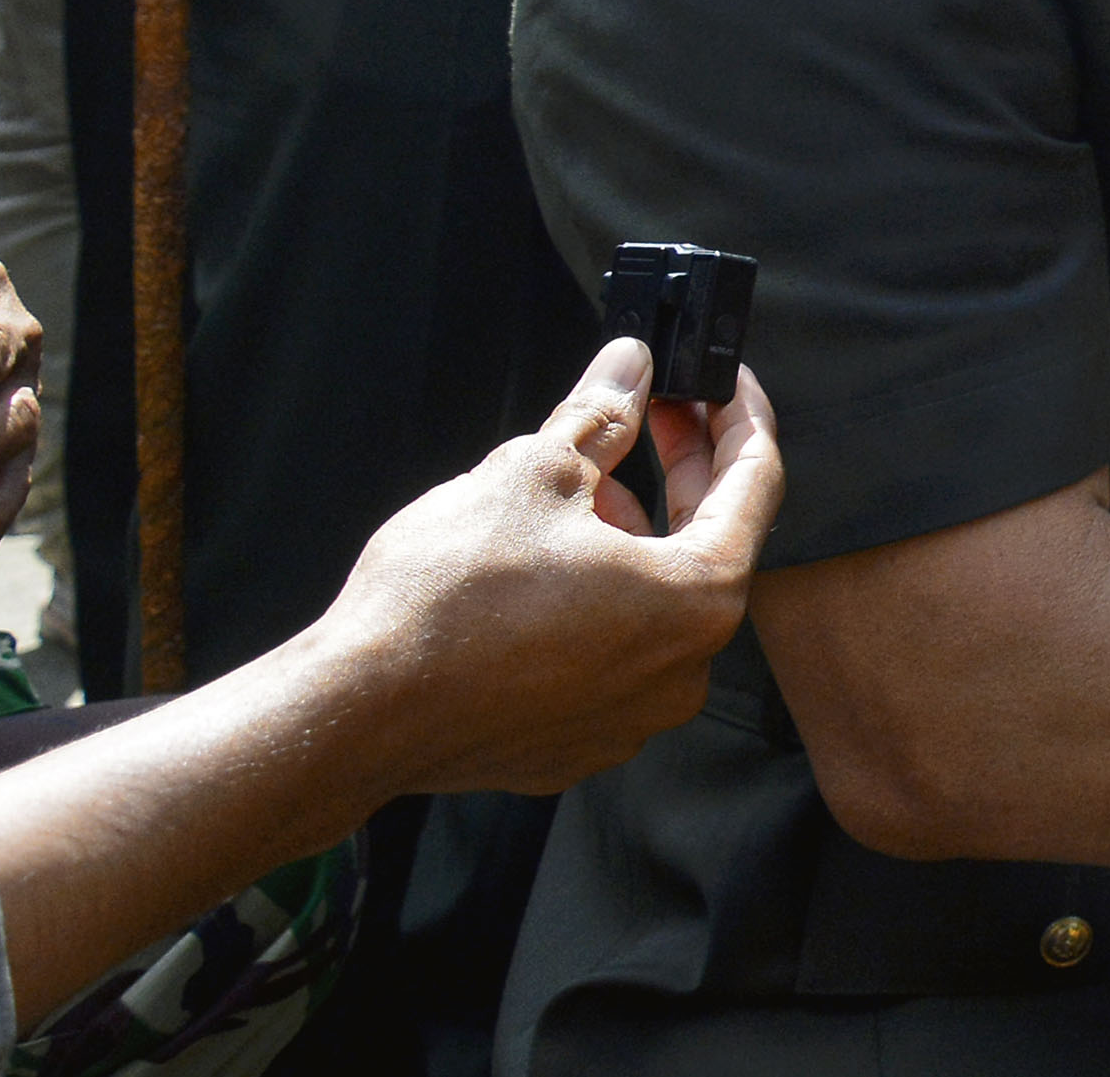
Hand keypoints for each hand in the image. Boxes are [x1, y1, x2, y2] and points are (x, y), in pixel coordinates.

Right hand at [298, 339, 784, 801]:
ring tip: (570, 488)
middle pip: (706, 543)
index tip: (723, 381)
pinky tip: (539, 565)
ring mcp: (629, 717)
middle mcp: (682, 671)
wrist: (354, 712)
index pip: (755, 484)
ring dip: (626, 536)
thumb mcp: (535, 472)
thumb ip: (601, 415)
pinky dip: (590, 600)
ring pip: (650, 599)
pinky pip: (605, 651)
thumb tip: (631, 367)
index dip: (738, 418)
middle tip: (653, 410)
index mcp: (698, 599)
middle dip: (679, 470)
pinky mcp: (574, 742)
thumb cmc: (447, 598)